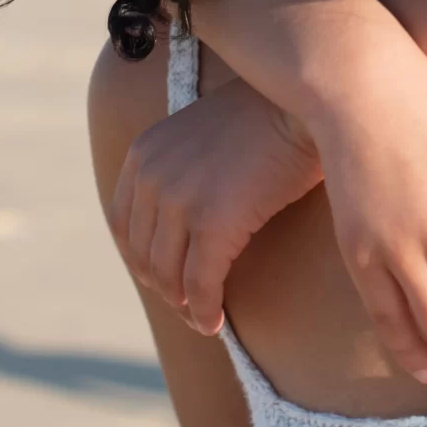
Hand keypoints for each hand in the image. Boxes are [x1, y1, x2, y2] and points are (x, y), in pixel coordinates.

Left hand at [111, 77, 322, 332]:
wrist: (303, 104)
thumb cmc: (266, 119)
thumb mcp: (201, 136)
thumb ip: (179, 171)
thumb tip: (179, 228)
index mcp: (143, 154)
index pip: (123, 225)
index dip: (141, 261)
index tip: (164, 279)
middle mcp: (152, 176)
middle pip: (144, 255)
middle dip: (164, 289)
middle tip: (189, 307)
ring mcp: (180, 200)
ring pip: (169, 276)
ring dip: (184, 307)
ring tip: (203, 319)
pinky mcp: (213, 223)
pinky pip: (200, 285)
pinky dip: (205, 311)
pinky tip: (216, 322)